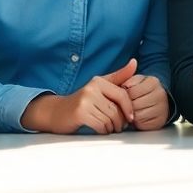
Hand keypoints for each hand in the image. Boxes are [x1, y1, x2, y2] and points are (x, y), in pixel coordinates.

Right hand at [21, 59, 136, 133]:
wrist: (57, 112)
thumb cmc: (83, 101)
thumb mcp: (101, 86)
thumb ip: (119, 76)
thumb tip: (134, 62)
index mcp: (98, 81)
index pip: (122, 95)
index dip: (129, 108)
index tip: (130, 117)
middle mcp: (91, 88)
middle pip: (117, 110)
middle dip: (119, 121)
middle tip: (117, 126)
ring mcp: (85, 100)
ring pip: (109, 119)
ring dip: (111, 127)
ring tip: (107, 127)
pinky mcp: (80, 112)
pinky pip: (101, 125)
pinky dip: (103, 130)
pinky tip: (99, 129)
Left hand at [122, 74, 169, 129]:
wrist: (157, 101)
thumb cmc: (142, 91)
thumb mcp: (135, 81)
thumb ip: (127, 80)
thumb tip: (123, 86)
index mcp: (152, 82)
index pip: (131, 91)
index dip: (124, 95)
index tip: (125, 96)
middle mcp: (160, 94)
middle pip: (134, 104)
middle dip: (128, 106)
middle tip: (128, 105)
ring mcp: (162, 108)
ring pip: (137, 115)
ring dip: (131, 115)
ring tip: (132, 111)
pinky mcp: (160, 121)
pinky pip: (142, 124)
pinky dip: (137, 122)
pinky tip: (138, 117)